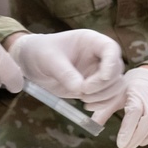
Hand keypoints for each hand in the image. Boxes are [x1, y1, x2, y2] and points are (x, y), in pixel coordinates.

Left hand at [8, 30, 123, 99]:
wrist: (30, 62)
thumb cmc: (39, 52)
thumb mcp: (49, 59)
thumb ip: (64, 72)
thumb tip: (79, 89)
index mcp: (90, 41)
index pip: (111, 49)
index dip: (110, 64)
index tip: (99, 79)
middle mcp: (98, 55)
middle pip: (116, 70)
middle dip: (103, 85)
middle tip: (83, 91)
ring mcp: (97, 71)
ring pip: (116, 85)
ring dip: (104, 96)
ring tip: (83, 100)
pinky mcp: (93, 86)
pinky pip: (108, 96)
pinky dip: (102, 103)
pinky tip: (86, 106)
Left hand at [88, 67, 147, 147]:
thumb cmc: (131, 89)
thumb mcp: (115, 96)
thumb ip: (104, 111)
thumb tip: (92, 126)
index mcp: (137, 93)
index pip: (134, 112)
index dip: (127, 130)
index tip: (120, 144)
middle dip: (136, 138)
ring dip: (147, 138)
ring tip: (135, 142)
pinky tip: (147, 136)